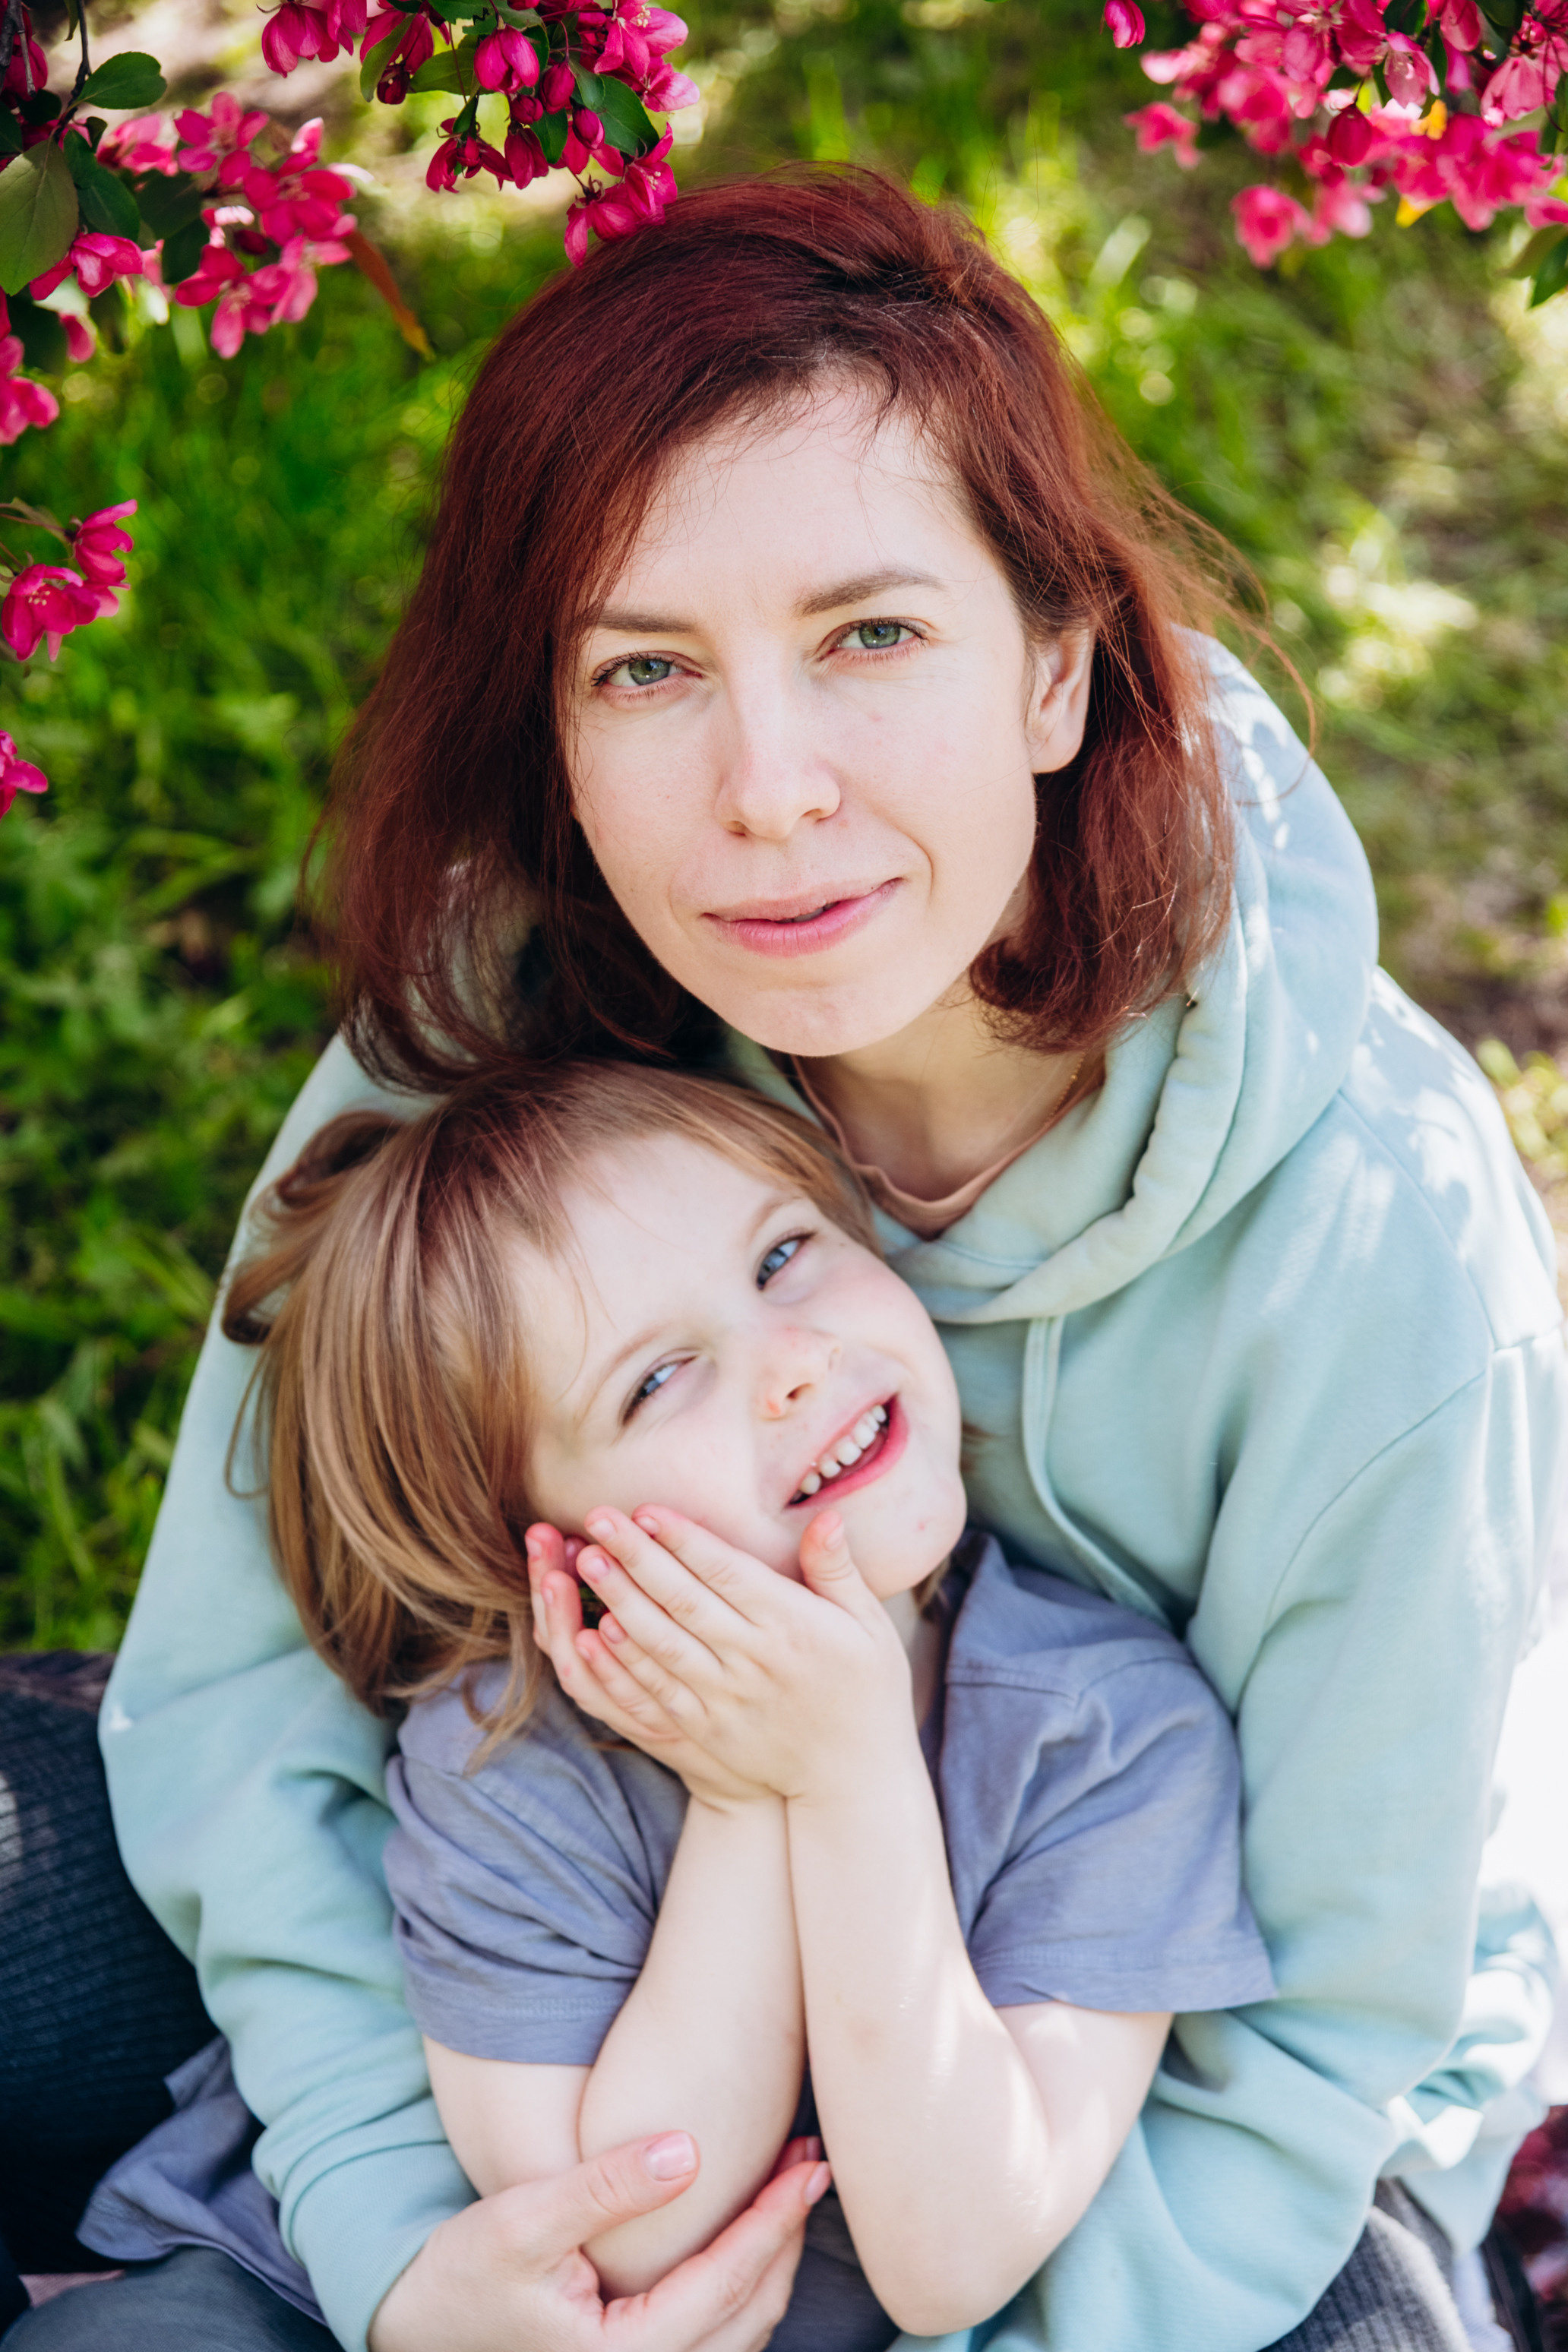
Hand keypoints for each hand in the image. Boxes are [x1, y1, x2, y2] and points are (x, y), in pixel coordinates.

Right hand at [369, 2131, 827, 2351]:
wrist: (417, 2328)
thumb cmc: (462, 2275)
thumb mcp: (523, 2220)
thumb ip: (605, 2187)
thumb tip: (691, 2150)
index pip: (729, 2280)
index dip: (776, 2218)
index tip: (809, 2163)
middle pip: (751, 2311)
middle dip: (787, 2234)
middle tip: (813, 2163)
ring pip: (743, 2332)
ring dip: (773, 2261)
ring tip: (791, 2191)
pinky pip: (718, 2339)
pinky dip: (745, 2288)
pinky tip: (748, 2239)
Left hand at [568, 1506, 916, 1804]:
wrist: (854, 1778)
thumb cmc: (867, 1690)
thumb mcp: (868, 1626)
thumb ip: (838, 1570)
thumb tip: (827, 1516)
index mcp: (792, 1625)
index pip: (726, 1571)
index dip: (683, 1538)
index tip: (646, 1509)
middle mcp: (754, 1659)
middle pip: (683, 1599)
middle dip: (636, 1556)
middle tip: (597, 1519)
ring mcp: (726, 1698)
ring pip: (660, 1642)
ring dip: (619, 1599)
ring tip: (585, 1562)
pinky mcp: (706, 1730)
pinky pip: (656, 1690)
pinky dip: (623, 1662)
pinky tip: (592, 1632)